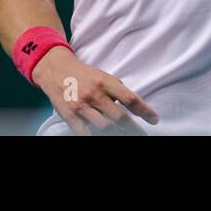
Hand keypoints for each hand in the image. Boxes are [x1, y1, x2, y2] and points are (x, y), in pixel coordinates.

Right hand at [32, 47, 159, 135]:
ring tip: (126, 137)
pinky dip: (95, 138)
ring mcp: (82, 106)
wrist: (56, 70)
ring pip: (105, 127)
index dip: (144, 110)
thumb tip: (133, 105)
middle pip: (119, 117)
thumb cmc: (83, 74)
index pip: (130, 98)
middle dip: (134, 129)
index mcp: (106, 82)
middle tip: (142, 135)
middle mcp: (95, 94)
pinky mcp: (70, 116)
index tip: (154, 120)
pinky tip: (104, 140)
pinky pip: (85, 133)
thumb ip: (116, 89)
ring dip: (118, 135)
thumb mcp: (102, 76)